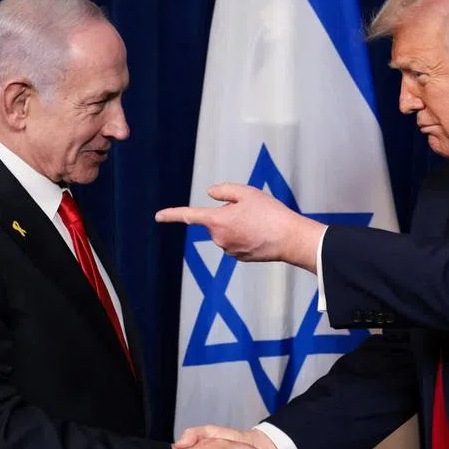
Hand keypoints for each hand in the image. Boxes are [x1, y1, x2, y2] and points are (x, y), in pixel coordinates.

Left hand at [154, 184, 323, 272]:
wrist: (290, 239)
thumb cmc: (270, 214)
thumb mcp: (247, 192)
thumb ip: (224, 191)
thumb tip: (210, 194)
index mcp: (217, 221)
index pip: (189, 216)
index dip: (172, 215)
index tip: (158, 217)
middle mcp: (219, 238)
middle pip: (215, 221)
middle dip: (227, 214)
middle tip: (251, 210)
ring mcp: (229, 250)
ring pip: (227, 232)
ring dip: (238, 225)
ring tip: (260, 222)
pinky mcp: (240, 257)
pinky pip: (237, 242)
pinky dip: (246, 236)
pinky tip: (262, 233)